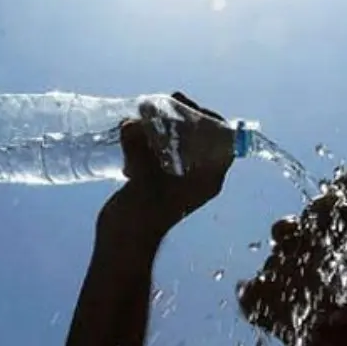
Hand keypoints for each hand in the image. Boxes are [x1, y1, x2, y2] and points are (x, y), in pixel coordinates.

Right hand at [107, 92, 234, 229]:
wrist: (122, 244)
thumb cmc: (141, 217)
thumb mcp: (143, 179)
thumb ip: (139, 148)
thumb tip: (130, 123)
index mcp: (208, 179)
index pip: (223, 141)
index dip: (210, 118)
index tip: (188, 105)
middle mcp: (197, 176)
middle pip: (200, 136)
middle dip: (183, 116)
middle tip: (165, 101)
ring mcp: (177, 177)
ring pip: (178, 141)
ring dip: (163, 124)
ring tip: (145, 110)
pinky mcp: (156, 179)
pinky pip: (159, 150)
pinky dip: (149, 137)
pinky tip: (133, 128)